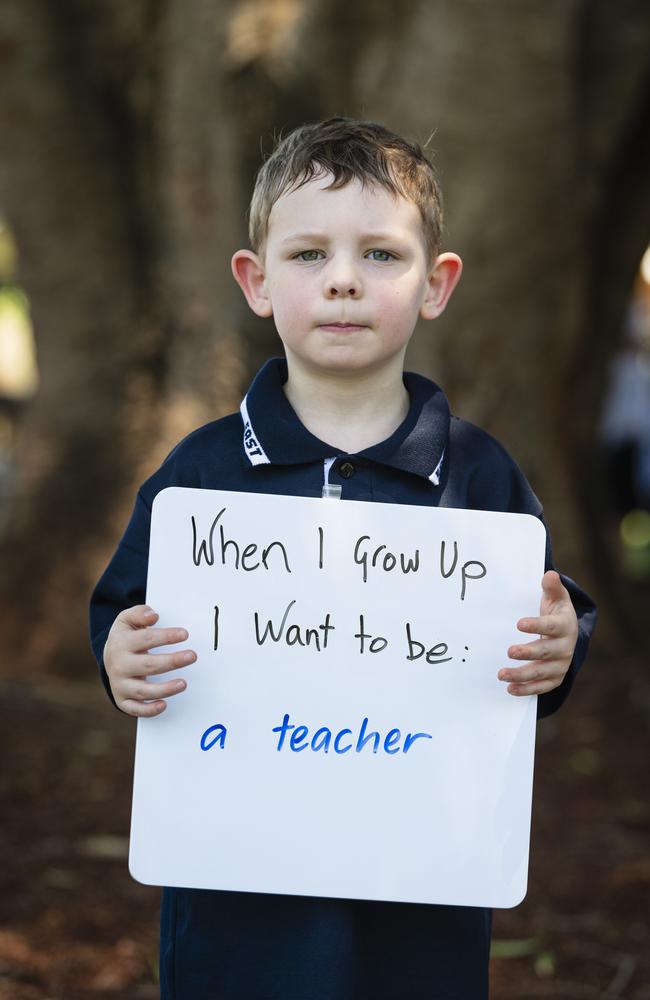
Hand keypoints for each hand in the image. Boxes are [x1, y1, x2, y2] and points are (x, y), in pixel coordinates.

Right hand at [103, 605, 195, 716]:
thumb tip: (153, 616)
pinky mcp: (122, 699)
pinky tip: (164, 705)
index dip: (166, 636)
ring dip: (164, 689)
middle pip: (147, 665)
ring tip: (184, 683)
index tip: (185, 634)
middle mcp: (119, 665)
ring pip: (142, 690)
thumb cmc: (127, 636)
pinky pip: (134, 708)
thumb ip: (139, 613)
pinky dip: (148, 710)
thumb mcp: (127, 619)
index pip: (146, 639)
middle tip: (192, 656)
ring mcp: (120, 684)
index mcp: (121, 643)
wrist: (110, 656)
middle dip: (171, 661)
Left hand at [498, 570, 578, 696]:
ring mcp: (561, 664)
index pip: (551, 626)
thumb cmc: (556, 612)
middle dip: (528, 652)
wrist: (567, 633)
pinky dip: (527, 689)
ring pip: (542, 672)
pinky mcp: (555, 678)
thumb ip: (552, 587)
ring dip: (522, 675)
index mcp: (565, 625)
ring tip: (502, 674)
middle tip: (510, 651)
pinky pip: (542, 686)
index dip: (537, 625)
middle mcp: (566, 647)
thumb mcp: (556, 597)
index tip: (519, 624)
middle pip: (547, 651)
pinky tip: (510, 689)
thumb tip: (550, 574)